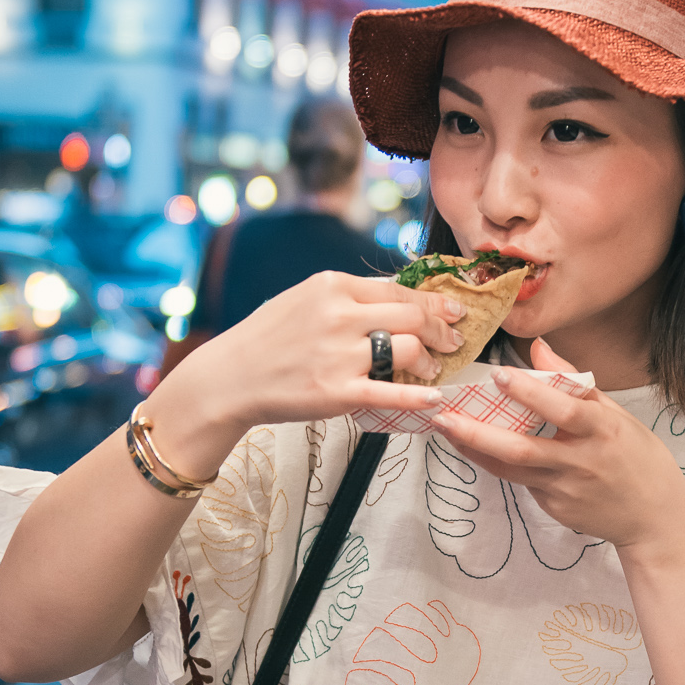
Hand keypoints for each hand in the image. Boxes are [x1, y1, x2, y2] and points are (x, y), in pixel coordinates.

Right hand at [144, 271, 464, 479]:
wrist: (230, 378)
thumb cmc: (266, 339)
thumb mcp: (302, 299)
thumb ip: (346, 297)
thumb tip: (395, 296)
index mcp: (331, 286)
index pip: (398, 289)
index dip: (433, 302)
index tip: (453, 310)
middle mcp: (338, 315)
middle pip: (412, 316)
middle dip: (442, 329)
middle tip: (454, 340)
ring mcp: (339, 354)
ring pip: (408, 350)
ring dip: (430, 362)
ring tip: (433, 370)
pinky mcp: (337, 392)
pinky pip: (392, 393)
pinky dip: (420, 396)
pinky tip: (435, 398)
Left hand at [435, 339, 684, 559]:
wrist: (653, 519)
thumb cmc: (638, 459)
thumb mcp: (618, 415)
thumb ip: (576, 383)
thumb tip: (538, 348)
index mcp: (605, 432)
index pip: (564, 410)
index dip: (530, 393)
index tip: (498, 374)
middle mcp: (582, 462)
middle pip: (523, 449)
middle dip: (479, 433)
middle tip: (444, 416)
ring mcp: (565, 490)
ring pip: (511, 469)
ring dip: (474, 449)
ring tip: (445, 429)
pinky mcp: (554, 508)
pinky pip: (521, 481)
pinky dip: (497, 462)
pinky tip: (475, 447)